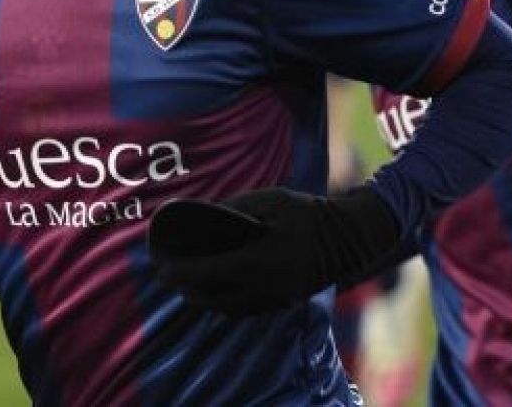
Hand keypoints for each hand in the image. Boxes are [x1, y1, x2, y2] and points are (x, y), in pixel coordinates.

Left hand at [148, 186, 398, 315]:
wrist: (351, 237)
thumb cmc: (307, 213)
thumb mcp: (269, 201)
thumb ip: (234, 210)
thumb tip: (203, 216)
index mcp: (258, 262)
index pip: (207, 272)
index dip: (179, 272)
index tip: (160, 269)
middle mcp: (265, 288)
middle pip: (214, 299)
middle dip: (188, 290)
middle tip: (170, 278)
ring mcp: (278, 299)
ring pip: (230, 309)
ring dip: (206, 300)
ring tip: (189, 287)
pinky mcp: (287, 302)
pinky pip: (248, 309)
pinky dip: (228, 303)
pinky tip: (219, 291)